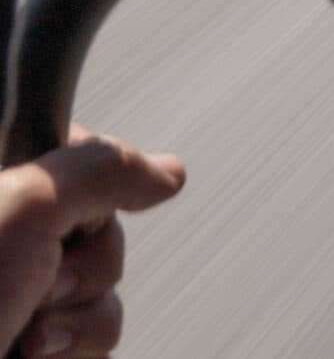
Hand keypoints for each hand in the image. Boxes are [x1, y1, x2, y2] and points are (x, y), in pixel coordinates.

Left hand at [0, 129, 185, 356]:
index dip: (89, 176)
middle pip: (99, 223)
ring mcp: (14, 296)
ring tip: (27, 336)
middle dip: (86, 262)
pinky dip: (74, 352)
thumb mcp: (23, 207)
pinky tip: (31, 357)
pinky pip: (93, 336)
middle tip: (39, 281)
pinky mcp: (30, 343)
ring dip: (80, 317)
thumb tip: (165, 172)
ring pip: (102, 286)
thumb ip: (101, 169)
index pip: (68, 148)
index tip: (75, 204)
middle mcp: (2, 241)